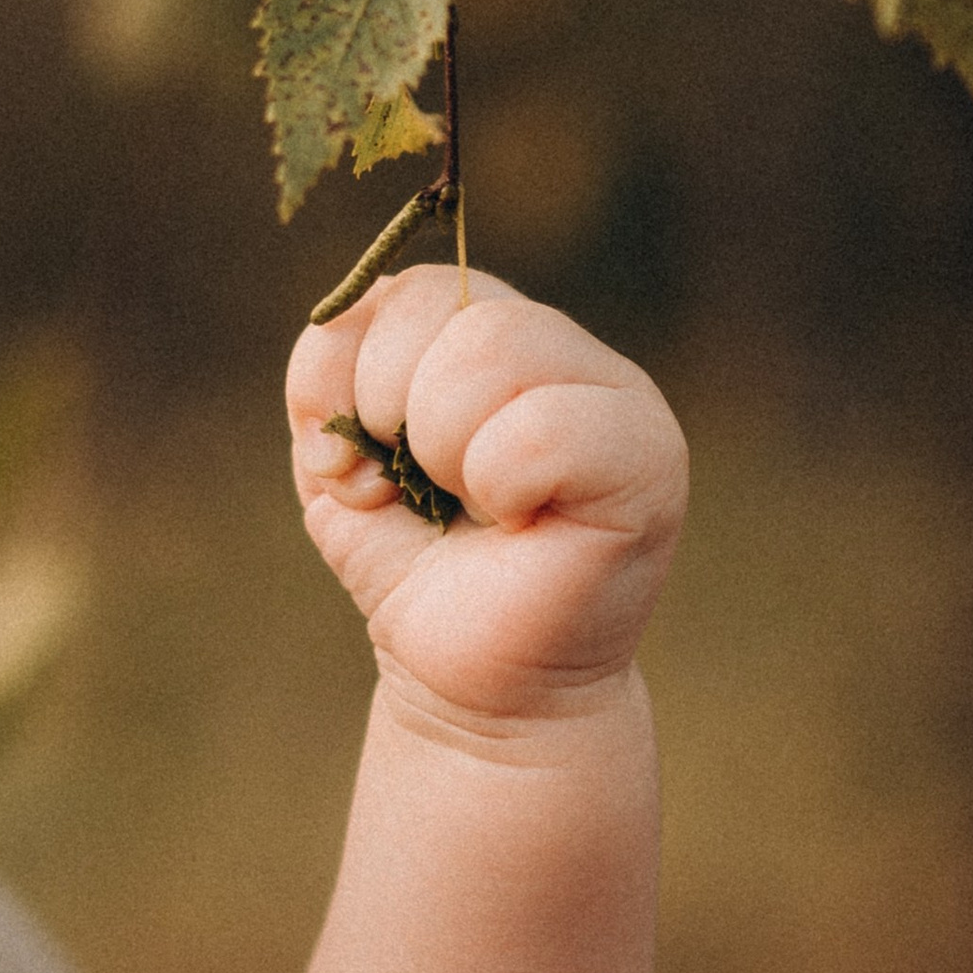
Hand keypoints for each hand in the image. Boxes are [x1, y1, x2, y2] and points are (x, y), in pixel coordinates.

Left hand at [287, 269, 686, 726]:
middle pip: (444, 306)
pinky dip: (500, 481)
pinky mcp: (648, 458)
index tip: (359, 465)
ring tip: (473, 507)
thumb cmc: (413, 566)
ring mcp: (616, 396)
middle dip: (391, 409)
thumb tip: (343, 370)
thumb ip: (324, 383)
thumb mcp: (339, 463)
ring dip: (444, 446)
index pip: (403, 288)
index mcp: (489, 331)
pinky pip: (545, 424)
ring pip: (491, 345)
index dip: (349, 377)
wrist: (471, 684)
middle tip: (423, 491)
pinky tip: (519, 524)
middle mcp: (561, 349)